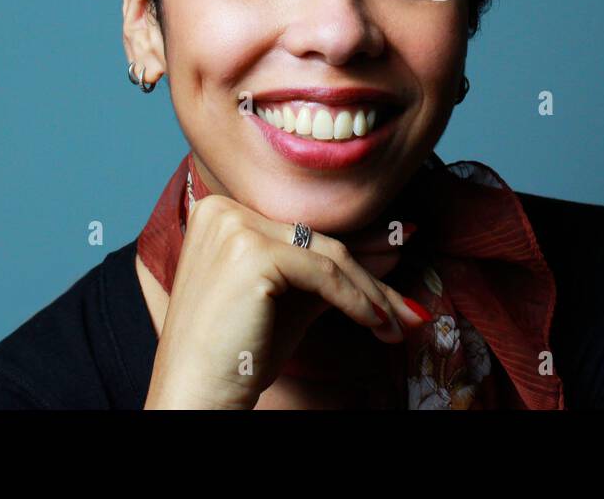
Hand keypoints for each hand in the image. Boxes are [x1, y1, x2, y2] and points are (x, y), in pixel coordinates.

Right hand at [143, 193, 426, 408]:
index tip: (398, 263)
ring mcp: (235, 227)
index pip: (303, 232)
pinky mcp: (252, 252)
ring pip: (326, 255)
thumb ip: (326, 272)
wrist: (195, 394)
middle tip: (408, 307)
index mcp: (221, 211)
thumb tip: (390, 251)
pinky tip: (377, 324)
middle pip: (318, 242)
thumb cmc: (235, 354)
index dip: (356, 254)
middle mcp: (223, 209)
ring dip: (372, 293)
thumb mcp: (286, 299)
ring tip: (399, 324)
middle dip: (370, 277)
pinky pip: (323, 274)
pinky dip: (357, 301)